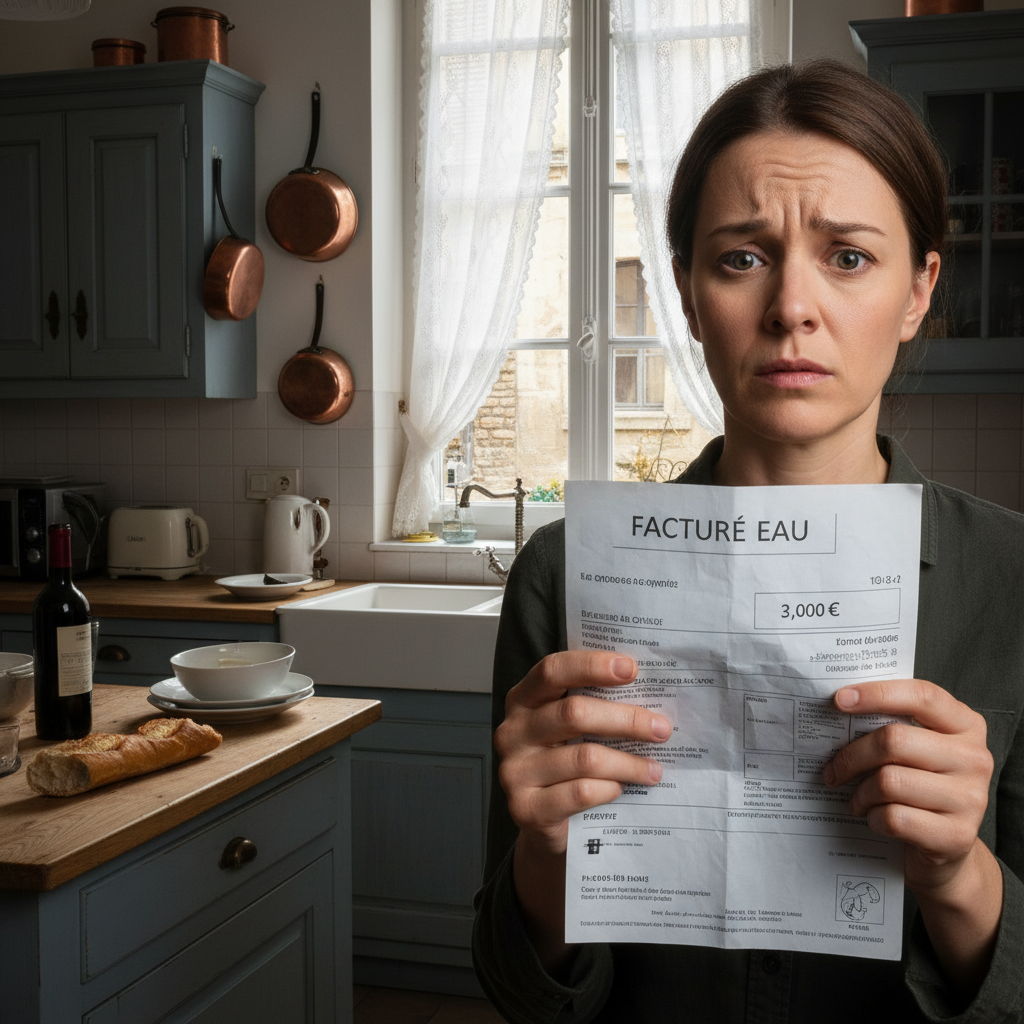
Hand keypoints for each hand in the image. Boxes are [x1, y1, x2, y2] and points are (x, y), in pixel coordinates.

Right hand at [495, 650, 670, 856]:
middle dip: (626, 719)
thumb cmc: (565, 763)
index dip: (591, 665)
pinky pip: (580, 793)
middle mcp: (512, 731)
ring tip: (654, 769)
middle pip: (573, 714)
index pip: (552, 671)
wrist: (544, 823)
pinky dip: (608, 789)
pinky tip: (620, 789)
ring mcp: (515, 771)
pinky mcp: (526, 808)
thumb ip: (594, 704)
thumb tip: (650, 691)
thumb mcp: (571, 728)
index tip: (631, 669)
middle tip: (661, 729)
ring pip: (584, 758)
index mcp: (522, 700)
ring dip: (628, 763)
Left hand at [823, 679, 992, 897]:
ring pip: (889, 781)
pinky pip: (894, 817)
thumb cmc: (920, 786)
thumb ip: (891, 725)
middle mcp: (975, 758)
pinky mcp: (957, 835)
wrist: (947, 850)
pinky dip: (872, 818)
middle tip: (832, 770)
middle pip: (894, 740)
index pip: (922, 696)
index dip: (878, 694)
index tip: (839, 699)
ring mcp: (970, 798)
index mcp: (966, 725)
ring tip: (856, 799)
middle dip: (852, 756)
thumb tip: (837, 707)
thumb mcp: (916, 750)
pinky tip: (873, 818)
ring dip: (860, 793)